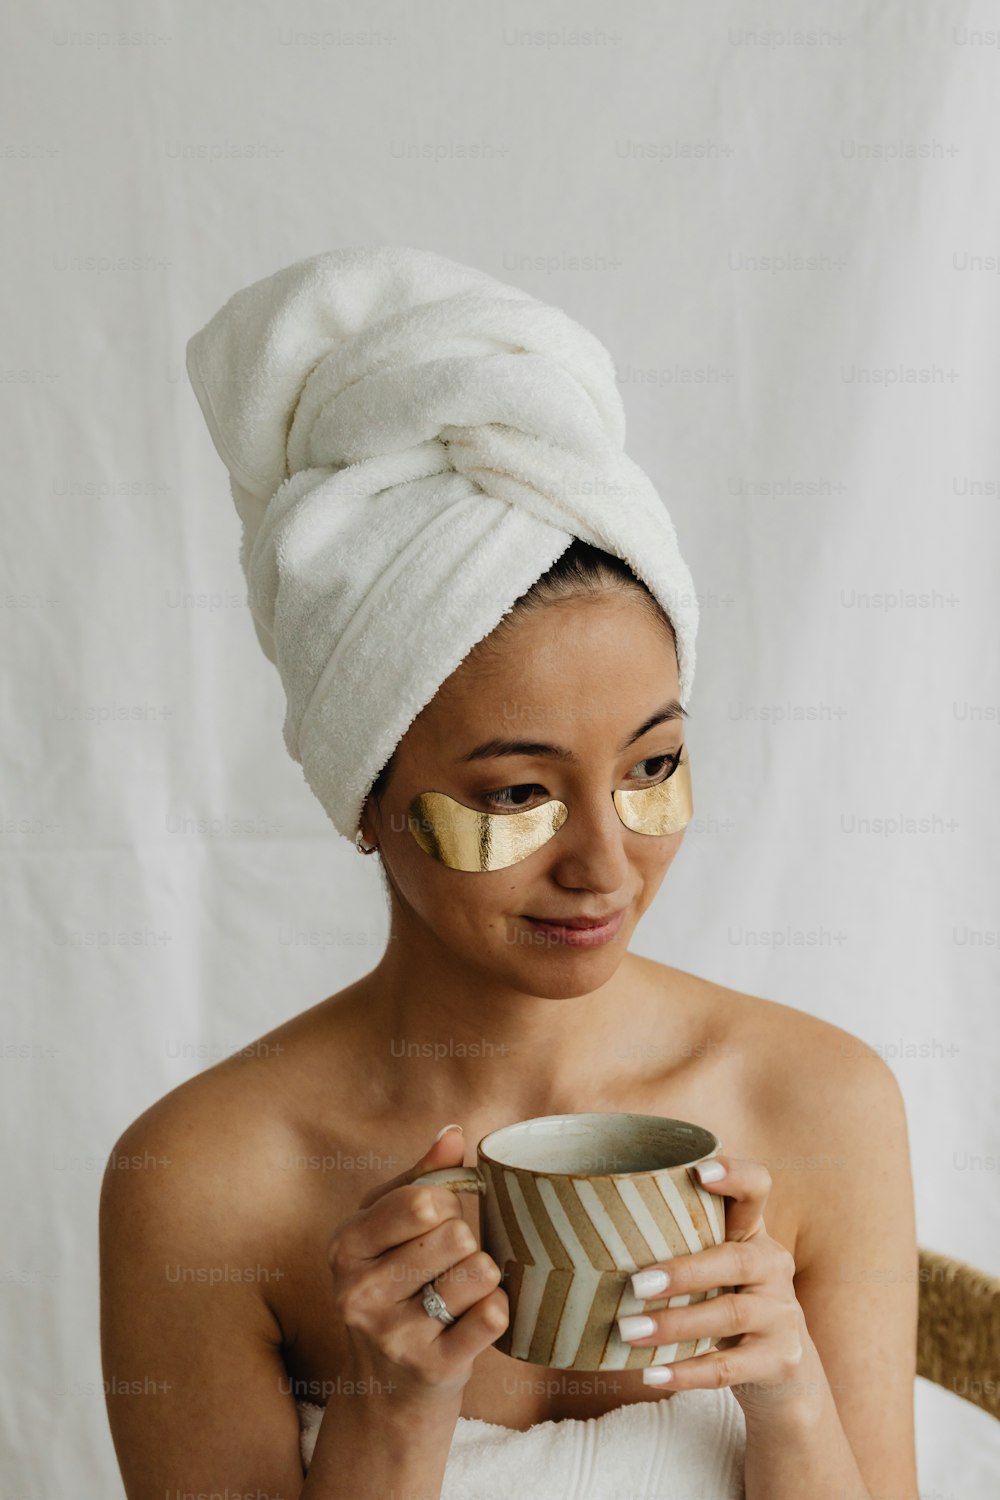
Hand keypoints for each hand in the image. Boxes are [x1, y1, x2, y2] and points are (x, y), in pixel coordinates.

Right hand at [325, 1125, 507, 1409]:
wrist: (385, 1394)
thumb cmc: (394, 1291)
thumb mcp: (389, 1231)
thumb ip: (421, 1178)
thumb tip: (453, 1134)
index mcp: (346, 1245)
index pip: (423, 1199)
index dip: (446, 1205)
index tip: (435, 1224)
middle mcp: (358, 1291)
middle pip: (456, 1234)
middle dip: (465, 1244)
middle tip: (445, 1268)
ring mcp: (392, 1335)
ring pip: (479, 1271)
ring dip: (482, 1278)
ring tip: (459, 1294)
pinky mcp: (430, 1369)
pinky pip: (493, 1315)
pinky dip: (496, 1310)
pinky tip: (474, 1320)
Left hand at [615, 1155, 812, 1425]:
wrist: (784, 1372)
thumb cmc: (724, 1300)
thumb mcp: (713, 1266)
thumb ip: (674, 1244)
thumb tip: (581, 1232)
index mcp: (752, 1232)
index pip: (757, 1187)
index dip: (735, 1175)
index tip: (698, 1172)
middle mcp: (773, 1266)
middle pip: (736, 1260)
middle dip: (684, 1271)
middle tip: (636, 1283)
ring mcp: (781, 1314)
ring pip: (730, 1314)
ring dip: (676, 1324)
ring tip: (629, 1332)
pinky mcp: (780, 1360)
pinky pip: (730, 1367)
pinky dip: (688, 1373)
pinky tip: (652, 1374)